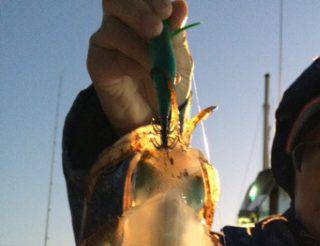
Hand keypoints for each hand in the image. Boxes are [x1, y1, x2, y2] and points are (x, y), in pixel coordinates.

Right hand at [87, 0, 192, 135]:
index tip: (168, 10)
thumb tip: (180, 4)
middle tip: (156, 28)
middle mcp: (120, 21)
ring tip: (156, 62)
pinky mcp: (97, 62)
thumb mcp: (178, 58)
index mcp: (141, 13)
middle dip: (139, 10)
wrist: (155, 118)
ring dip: (139, 43)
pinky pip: (111, 53)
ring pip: (113, 25)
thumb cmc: (166, 84)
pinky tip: (146, 73)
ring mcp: (105, 40)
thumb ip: (177, 33)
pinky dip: (133, 62)